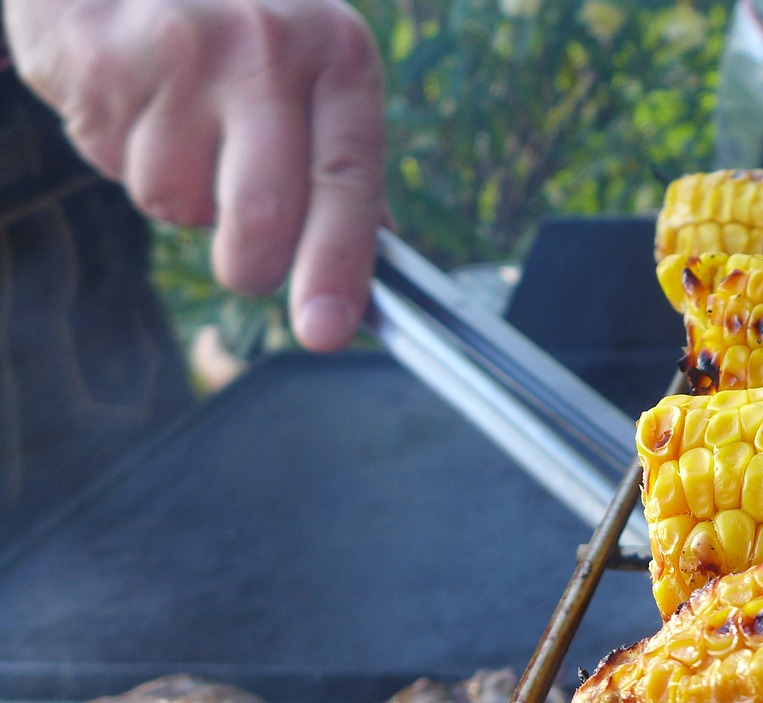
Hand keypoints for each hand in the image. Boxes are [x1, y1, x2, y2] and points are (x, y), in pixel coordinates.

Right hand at [5, 0, 386, 350]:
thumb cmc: (236, 27)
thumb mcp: (311, 67)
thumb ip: (340, 160)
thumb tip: (378, 259)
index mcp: (337, 55)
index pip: (349, 181)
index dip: (338, 266)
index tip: (326, 329)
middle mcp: (267, 47)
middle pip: (263, 213)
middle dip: (252, 265)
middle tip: (247, 267)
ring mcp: (181, 50)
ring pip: (176, 200)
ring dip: (175, 192)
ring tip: (178, 128)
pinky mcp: (102, 58)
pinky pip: (113, 164)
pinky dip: (121, 154)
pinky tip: (134, 104)